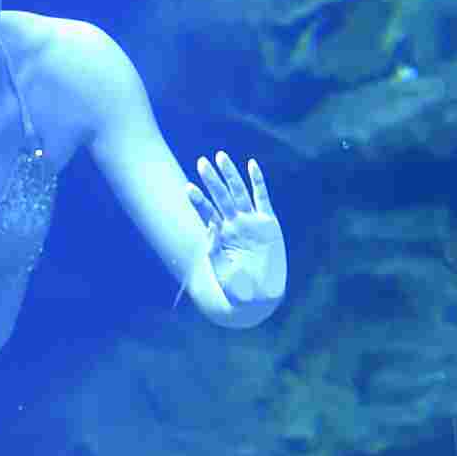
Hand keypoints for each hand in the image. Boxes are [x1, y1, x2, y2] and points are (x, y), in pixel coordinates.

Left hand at [190, 153, 285, 312]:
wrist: (259, 299)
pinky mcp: (269, 224)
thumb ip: (215, 249)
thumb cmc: (236, 289)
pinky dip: (257, 181)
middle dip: (212, 180)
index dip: (198, 200)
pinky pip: (262, 198)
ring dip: (230, 175)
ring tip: (220, 156)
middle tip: (201, 162)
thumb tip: (211, 224)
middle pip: (221, 197)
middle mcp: (235, 225)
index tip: (188, 187)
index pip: (207, 212)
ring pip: (239, 193)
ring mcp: (252, 222)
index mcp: (221, 235)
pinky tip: (251, 165)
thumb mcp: (222, 271)